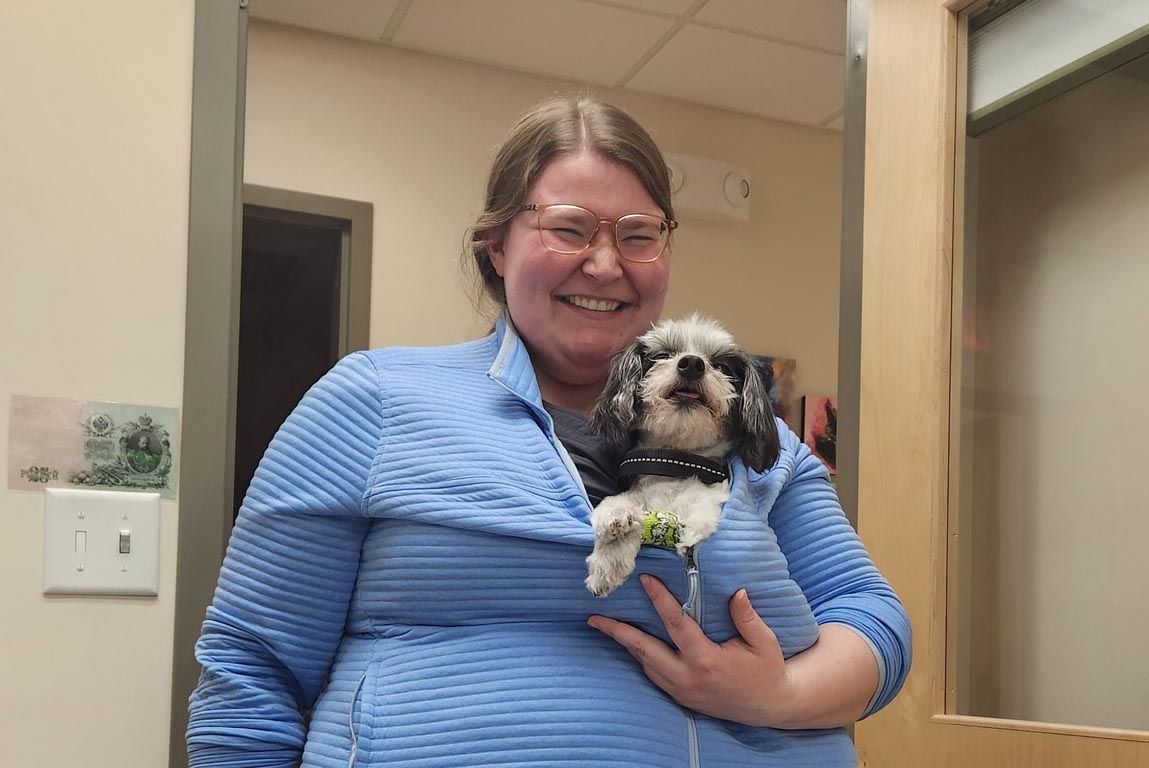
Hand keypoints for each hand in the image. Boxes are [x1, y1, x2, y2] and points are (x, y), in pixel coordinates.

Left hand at [587, 574, 796, 726]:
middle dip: (617, 632)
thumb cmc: (767, 670)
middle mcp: (687, 677)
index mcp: (706, 660)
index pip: (675, 623)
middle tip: (593, 618)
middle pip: (644, 650)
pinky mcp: (681, 698)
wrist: (770, 705)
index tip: (644, 579)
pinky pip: (653, 675)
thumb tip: (736, 592)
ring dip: (625, 644)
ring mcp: (681, 690)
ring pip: (645, 663)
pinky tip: (632, 644)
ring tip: (605, 626)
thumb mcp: (764, 642)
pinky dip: (640, 657)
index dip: (659, 599)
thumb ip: (748, 618)